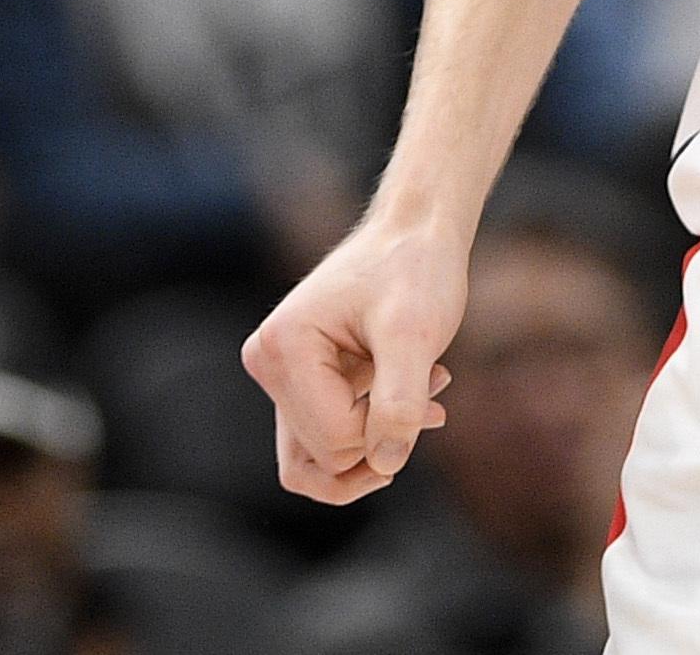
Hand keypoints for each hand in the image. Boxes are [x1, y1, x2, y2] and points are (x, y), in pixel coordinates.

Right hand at [241, 213, 463, 504]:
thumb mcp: (416, 334)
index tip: (430, 380)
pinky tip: (420, 399)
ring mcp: (282, 375)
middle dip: (384, 437)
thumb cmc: (416, 271)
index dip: (389, 428)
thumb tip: (385, 466)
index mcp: (282, 348)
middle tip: (431, 397)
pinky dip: (372, 434)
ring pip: (317, 462)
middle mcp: (268, 362)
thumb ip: (400, 402)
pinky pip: (327, 440)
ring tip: (426, 406)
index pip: (335, 440)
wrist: (418, 233)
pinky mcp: (302, 383)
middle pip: (323, 457)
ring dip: (376, 445)